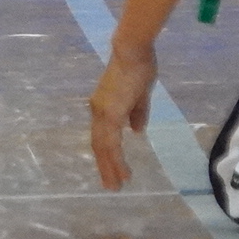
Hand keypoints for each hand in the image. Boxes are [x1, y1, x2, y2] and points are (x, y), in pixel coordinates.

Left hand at [89, 46, 156, 190]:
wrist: (132, 52)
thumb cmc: (138, 68)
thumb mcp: (139, 95)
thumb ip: (136, 113)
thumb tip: (136, 131)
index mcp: (104, 107)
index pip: (103, 135)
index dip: (108, 153)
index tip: (114, 170)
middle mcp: (98, 111)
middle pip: (99, 145)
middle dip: (105, 166)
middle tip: (111, 186)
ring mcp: (102, 113)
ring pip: (103, 147)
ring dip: (109, 167)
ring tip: (115, 185)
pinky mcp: (110, 114)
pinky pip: (110, 142)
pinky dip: (114, 159)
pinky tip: (121, 171)